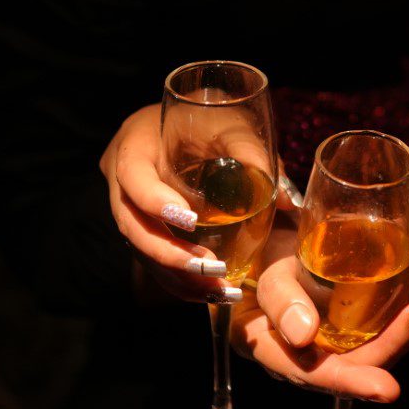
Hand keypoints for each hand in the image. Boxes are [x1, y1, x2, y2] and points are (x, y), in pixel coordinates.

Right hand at [102, 103, 297, 303]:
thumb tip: (286, 200)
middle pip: (131, 225)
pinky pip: (153, 260)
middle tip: (210, 266)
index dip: (155, 201)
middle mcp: (121, 180)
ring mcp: (128, 208)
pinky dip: (181, 279)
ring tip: (218, 290)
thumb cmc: (212, 116)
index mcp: (135, 143)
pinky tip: (212, 292)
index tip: (190, 220)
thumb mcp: (231, 123)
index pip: (132, 176)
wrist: (191, 120)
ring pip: (141, 251)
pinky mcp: (144, 229)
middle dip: (170, 253)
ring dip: (178, 275)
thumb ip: (253, 155)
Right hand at [232, 224, 408, 402]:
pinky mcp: (342, 336)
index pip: (309, 373)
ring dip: (398, 335)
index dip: (349, 382)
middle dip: (389, 347)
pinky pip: (370, 337)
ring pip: (364, 354)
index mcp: (269, 350)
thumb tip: (304, 334)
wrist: (264, 255)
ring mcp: (321, 351)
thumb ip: (280, 300)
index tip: (387, 389)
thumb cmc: (263, 265)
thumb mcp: (265, 275)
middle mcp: (297, 361)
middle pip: (348, 367)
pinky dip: (394, 324)